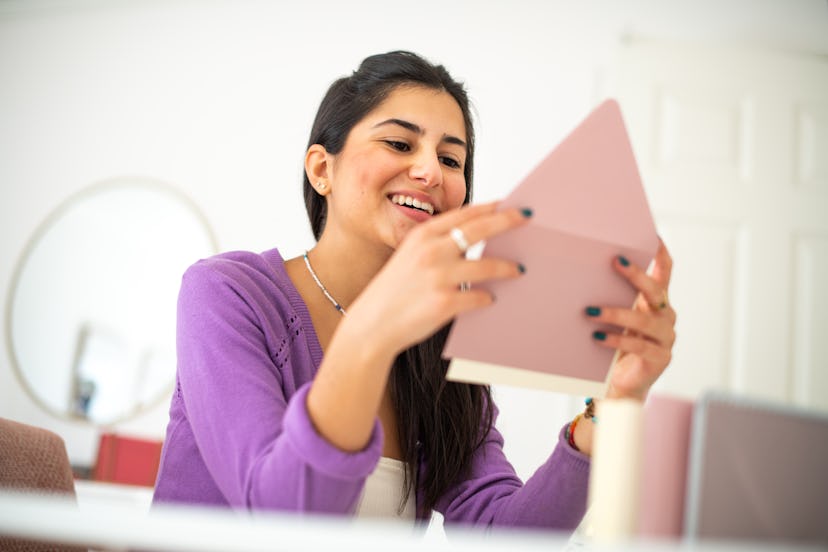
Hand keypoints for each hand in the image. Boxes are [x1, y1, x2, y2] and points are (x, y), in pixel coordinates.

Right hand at [345, 201, 530, 358]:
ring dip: (506, 267)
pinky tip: (491, 299)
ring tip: (518, 269)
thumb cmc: (393, 292)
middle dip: (507, 221)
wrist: (373, 325)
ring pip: (487, 266)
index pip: (463, 214)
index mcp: (422, 236)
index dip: (489, 207)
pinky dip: (488, 298)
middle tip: (527, 218)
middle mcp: (431, 251)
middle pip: (480, 229)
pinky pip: (479, 297)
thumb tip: (473, 239)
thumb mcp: (408, 257)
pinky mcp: (445, 303)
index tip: (508, 203)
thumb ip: (437, 245)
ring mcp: (439, 277)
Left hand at [587, 239, 675, 400]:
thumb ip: (607, 295)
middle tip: (615, 260)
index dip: (660, 252)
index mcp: (656, 301)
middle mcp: (665, 316)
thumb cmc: (613, 345)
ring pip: (646, 320)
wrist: (620, 385)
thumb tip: (579, 270)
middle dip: (635, 273)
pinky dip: (617, 339)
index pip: (665, 270)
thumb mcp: (612, 316)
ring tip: (592, 311)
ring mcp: (665, 338)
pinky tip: (598, 337)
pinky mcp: (660, 358)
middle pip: (656, 289)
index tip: (651, 233)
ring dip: (617, 313)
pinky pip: (639, 346)